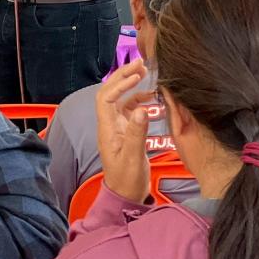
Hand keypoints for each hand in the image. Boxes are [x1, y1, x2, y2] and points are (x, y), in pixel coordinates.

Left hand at [95, 59, 153, 203]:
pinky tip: (151, 96)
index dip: (120, 83)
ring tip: (145, 73)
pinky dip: (138, 99)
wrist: (126, 196)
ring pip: (120, 99)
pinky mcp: (126, 131)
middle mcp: (110, 125)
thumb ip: (137, 133)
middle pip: (110, 92)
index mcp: (107, 129)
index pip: (107, 97)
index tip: (137, 76)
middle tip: (140, 63)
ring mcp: (117, 127)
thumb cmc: (128, 180)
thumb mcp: (134, 157)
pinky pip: (129, 109)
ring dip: (130, 85)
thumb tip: (141, 109)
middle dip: (123, 76)